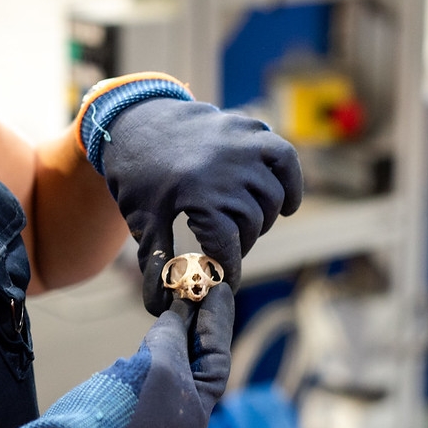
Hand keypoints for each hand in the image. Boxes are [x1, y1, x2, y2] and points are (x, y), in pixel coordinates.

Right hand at [0, 283, 234, 427]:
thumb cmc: (128, 405)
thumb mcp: (161, 363)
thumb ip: (174, 335)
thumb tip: (178, 314)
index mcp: (197, 407)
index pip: (217, 356)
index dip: (218, 321)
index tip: (219, 290)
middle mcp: (182, 408)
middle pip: (198, 356)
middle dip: (199, 322)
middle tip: (202, 288)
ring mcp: (157, 403)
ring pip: (176, 357)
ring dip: (179, 327)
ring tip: (182, 298)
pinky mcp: (133, 395)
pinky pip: (155, 362)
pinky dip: (159, 340)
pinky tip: (160, 323)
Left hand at [102, 98, 302, 314]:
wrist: (134, 120)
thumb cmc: (136, 175)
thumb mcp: (142, 220)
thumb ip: (156, 263)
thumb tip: (159, 308)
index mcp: (199, 194)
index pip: (229, 248)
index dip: (229, 271)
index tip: (226, 283)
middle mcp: (227, 169)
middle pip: (253, 225)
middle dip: (241, 245)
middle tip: (225, 249)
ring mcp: (242, 146)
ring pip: (272, 199)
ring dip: (262, 219)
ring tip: (243, 225)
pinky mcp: (250, 129)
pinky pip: (285, 158)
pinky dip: (292, 183)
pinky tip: (287, 205)